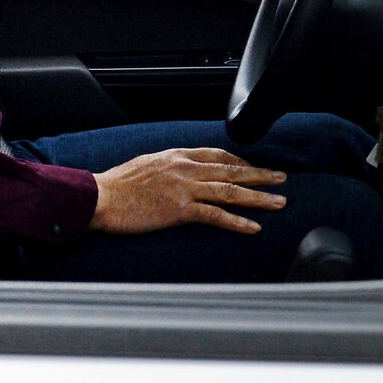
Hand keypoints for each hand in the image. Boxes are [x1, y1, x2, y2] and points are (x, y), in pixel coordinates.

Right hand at [89, 147, 288, 234]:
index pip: (217, 155)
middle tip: (282, 179)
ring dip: (259, 197)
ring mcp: (185, 188)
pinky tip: (254, 227)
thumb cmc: (116, 185)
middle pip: (232, 170)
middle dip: (261, 175)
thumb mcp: (146, 164)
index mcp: (178, 155)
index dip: (240, 162)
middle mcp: (186, 168)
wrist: (100, 197)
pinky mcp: (180, 210)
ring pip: (231, 191)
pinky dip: (237, 222)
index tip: (254, 169)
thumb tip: (178, 172)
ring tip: (280, 202)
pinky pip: (216, 215)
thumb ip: (168, 166)